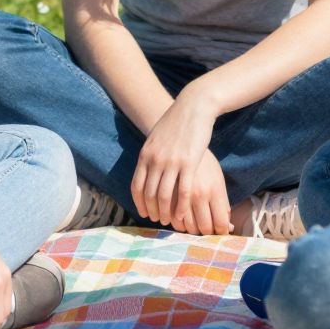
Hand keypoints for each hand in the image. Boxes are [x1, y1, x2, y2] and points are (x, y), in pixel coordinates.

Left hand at [131, 89, 228, 231]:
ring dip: (166, 212)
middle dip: (153, 210)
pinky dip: (181, 206)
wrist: (193, 107)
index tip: (144, 213)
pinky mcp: (189, 163)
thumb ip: (150, 155)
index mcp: (146, 155)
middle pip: (149, 193)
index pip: (137, 186)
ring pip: (164, 195)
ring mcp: (171, 162)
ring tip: (170, 221)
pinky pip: (182, 191)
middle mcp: (156, 160)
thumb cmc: (176, 123)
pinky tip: (182, 214)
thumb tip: (145, 168)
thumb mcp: (156, 138)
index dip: (139, 203)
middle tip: (158, 221)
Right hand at [175, 148, 231, 234]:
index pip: (220, 224)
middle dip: (203, 234)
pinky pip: (167, 214)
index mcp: (215, 190)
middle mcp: (199, 192)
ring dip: (184, 230)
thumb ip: (223, 204)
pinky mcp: (167, 188)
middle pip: (202, 228)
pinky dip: (169, 220)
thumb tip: (228, 228)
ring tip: (186, 227)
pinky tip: (170, 219)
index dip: (220, 233)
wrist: (185, 134)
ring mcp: (184, 192)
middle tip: (201, 233)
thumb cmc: (204, 162)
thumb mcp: (218, 180)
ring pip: (182, 224)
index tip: (217, 235)